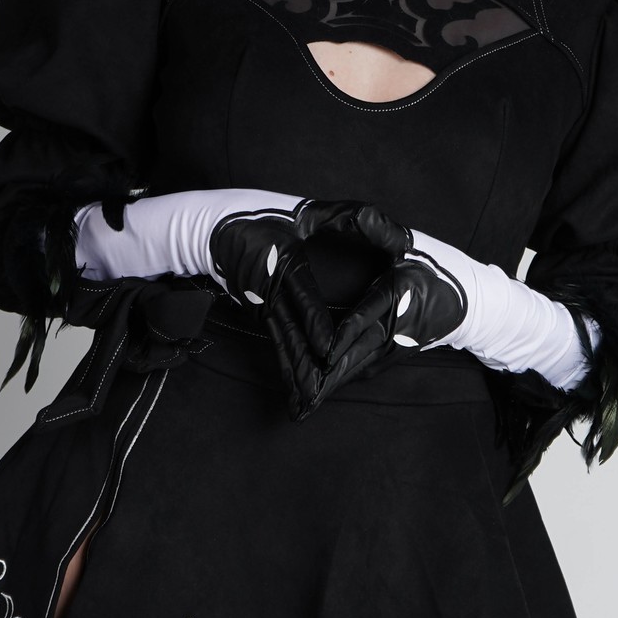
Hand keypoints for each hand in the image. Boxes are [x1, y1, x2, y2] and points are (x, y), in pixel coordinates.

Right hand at [208, 197, 384, 419]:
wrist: (218, 228)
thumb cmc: (270, 215)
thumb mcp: (314, 212)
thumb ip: (358, 220)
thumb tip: (400, 241)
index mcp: (285, 263)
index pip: (304, 297)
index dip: (316, 323)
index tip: (328, 348)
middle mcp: (271, 289)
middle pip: (291, 332)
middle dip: (305, 366)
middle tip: (316, 394)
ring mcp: (263, 305)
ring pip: (283, 344)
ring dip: (294, 375)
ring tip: (304, 404)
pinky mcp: (259, 314)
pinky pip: (277, 343)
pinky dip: (286, 367)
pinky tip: (294, 390)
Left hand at [292, 203, 469, 414]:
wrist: (474, 303)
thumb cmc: (440, 268)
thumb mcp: (412, 243)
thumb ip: (381, 229)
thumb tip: (359, 212)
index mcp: (398, 295)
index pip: (366, 316)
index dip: (343, 334)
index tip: (322, 351)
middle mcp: (396, 325)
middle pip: (356, 353)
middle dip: (327, 373)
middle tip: (301, 391)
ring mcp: (396, 344)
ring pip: (358, 366)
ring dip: (332, 383)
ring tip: (304, 400)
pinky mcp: (396, 354)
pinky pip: (366, 369)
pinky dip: (343, 379)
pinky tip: (322, 389)